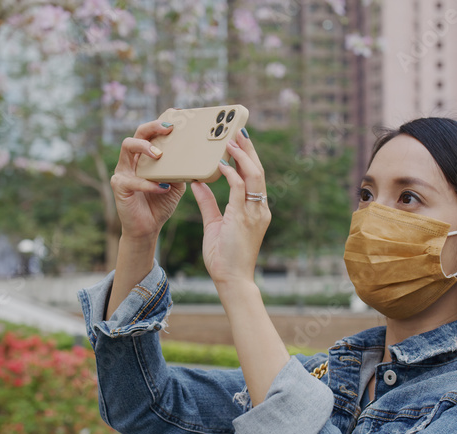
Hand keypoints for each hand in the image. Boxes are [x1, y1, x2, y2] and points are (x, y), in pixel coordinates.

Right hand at [111, 120, 185, 241]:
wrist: (147, 227)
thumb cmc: (160, 202)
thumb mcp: (176, 183)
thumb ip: (181, 169)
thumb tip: (195, 157)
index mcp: (145, 156)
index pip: (151, 132)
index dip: (162, 121)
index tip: (178, 113)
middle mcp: (132, 159)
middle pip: (138, 132)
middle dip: (152, 126)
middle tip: (168, 128)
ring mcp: (123, 170)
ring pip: (127, 146)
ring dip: (144, 147)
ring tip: (159, 154)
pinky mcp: (119, 186)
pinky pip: (133, 180)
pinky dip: (149, 184)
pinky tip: (162, 187)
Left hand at [192, 130, 269, 286]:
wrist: (231, 280)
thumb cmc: (224, 257)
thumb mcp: (214, 224)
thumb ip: (208, 202)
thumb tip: (197, 182)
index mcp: (255, 210)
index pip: (254, 177)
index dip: (247, 157)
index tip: (238, 141)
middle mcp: (259, 209)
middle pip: (258, 171)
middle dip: (248, 149)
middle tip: (237, 130)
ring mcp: (255, 213)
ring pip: (254, 175)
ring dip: (241, 155)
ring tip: (229, 140)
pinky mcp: (245, 218)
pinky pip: (239, 188)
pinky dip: (231, 173)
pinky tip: (219, 163)